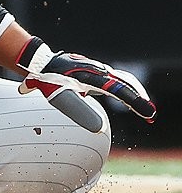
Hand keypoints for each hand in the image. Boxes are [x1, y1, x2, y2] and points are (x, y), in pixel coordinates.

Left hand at [19, 38, 156, 121]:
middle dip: (139, 98)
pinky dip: (126, 89)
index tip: (148, 111)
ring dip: (135, 94)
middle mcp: (98, 71)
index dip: (135, 101)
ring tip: (145, 111)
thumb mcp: (61, 96)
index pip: (119, 90)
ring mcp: (98, 70)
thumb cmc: (50, 80)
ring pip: (122, 80)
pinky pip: (116, 79)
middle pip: (125, 83)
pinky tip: (129, 102)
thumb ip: (77, 110)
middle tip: (150, 114)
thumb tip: (98, 129)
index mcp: (92, 77)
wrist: (41, 63)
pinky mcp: (96, 72)